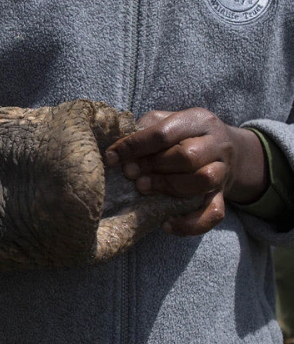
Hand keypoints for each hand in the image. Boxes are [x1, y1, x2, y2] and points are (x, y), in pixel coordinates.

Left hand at [105, 108, 267, 235]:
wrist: (230, 149)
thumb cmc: (184, 134)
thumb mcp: (166, 121)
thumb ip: (144, 129)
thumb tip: (117, 149)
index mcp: (198, 120)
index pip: (164, 133)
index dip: (134, 146)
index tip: (112, 157)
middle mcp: (216, 144)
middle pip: (187, 156)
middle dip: (153, 166)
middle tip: (129, 173)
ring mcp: (223, 171)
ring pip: (203, 181)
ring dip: (168, 187)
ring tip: (142, 188)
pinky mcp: (222, 195)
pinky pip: (213, 213)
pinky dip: (190, 223)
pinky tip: (165, 223)